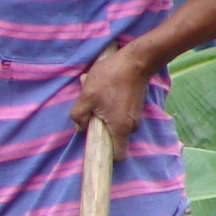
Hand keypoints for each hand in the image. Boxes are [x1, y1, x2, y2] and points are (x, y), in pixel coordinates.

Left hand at [70, 40, 155, 156]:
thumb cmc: (110, 78)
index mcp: (120, 129)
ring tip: (96, 95)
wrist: (136, 59)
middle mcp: (132, 126)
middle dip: (101, 128)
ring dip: (104, 114)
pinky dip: (111, 106)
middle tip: (91, 111)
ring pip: (116, 123)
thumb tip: (79, 127)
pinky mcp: (135, 105)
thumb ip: (79, 115)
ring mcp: (135, 115)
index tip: (95, 145)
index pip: (118, 156)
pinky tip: (104, 89)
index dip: (106, 155)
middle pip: (114, 138)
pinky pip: (120, 113)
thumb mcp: (86, 96)